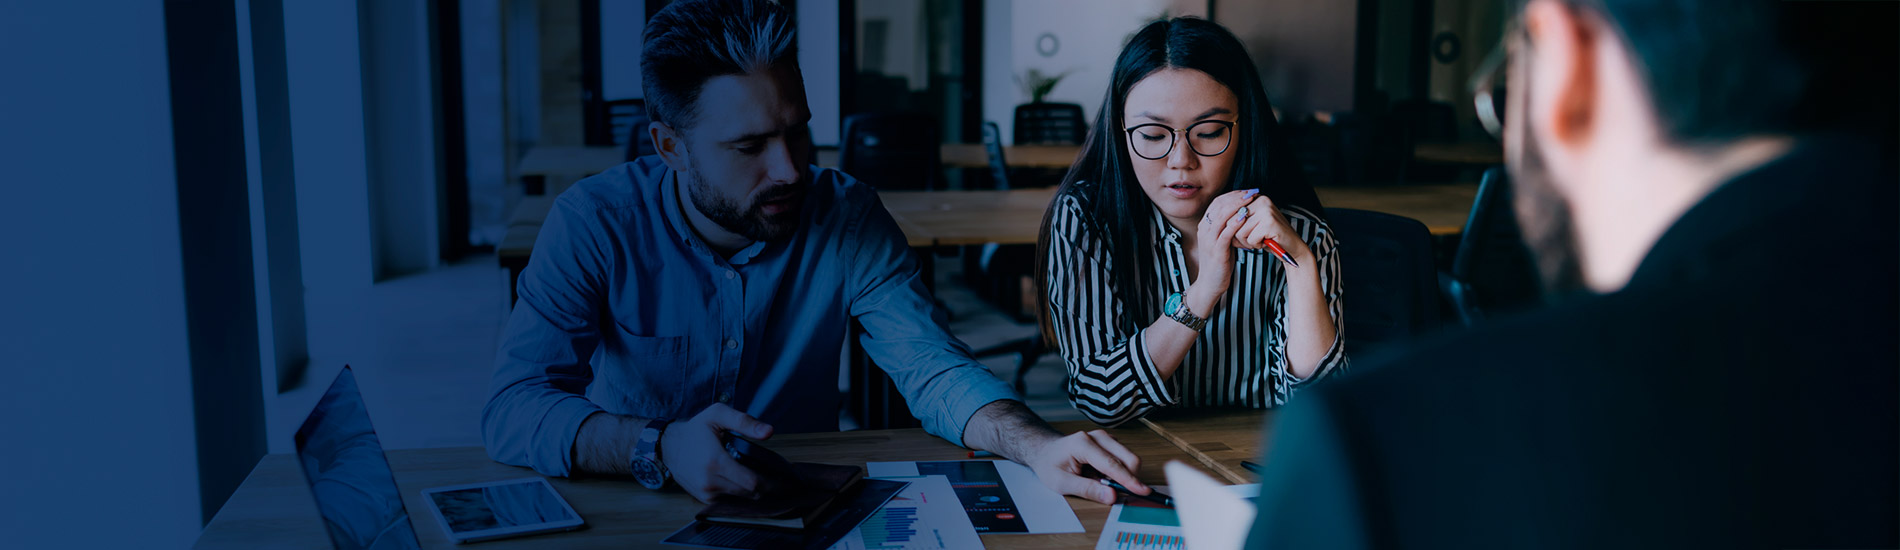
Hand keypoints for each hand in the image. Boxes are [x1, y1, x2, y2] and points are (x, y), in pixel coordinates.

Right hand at [660, 403, 775, 502]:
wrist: (669, 446)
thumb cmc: (695, 430)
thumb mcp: (718, 415)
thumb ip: (745, 422)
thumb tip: (768, 432)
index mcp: (715, 461)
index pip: (751, 482)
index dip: (769, 481)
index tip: (779, 477)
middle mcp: (709, 481)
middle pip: (749, 493)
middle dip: (764, 486)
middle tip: (774, 477)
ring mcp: (705, 492)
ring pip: (740, 498)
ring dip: (751, 489)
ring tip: (756, 475)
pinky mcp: (703, 499)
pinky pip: (729, 500)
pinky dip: (738, 492)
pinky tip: (740, 480)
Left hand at [1023, 430, 1147, 504]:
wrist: (1045, 451)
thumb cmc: (1050, 465)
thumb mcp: (1062, 483)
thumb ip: (1088, 490)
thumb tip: (1112, 496)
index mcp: (1083, 444)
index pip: (1112, 464)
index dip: (1129, 480)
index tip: (1143, 491)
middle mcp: (1098, 436)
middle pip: (1128, 458)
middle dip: (1129, 478)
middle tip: (1114, 492)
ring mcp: (1105, 438)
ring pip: (1128, 459)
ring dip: (1122, 476)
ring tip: (1098, 481)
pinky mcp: (1110, 443)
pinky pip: (1123, 459)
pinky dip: (1118, 472)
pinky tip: (1101, 475)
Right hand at [1186, 189, 1257, 309]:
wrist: (1210, 284)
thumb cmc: (1219, 262)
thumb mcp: (1222, 241)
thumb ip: (1227, 228)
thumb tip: (1242, 214)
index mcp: (1205, 226)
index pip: (1217, 203)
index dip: (1233, 195)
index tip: (1246, 191)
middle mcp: (1204, 230)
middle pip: (1220, 206)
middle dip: (1237, 197)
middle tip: (1252, 192)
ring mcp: (1209, 240)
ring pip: (1222, 216)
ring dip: (1238, 206)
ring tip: (1251, 200)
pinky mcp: (1216, 250)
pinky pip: (1225, 232)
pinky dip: (1235, 222)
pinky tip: (1245, 216)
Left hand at [1231, 194, 1311, 261]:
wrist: (1292, 247)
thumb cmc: (1268, 237)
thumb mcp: (1250, 224)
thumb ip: (1236, 219)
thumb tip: (1216, 219)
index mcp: (1255, 198)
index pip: (1230, 213)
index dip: (1232, 228)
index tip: (1242, 234)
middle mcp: (1261, 200)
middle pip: (1232, 222)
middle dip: (1238, 236)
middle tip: (1251, 240)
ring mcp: (1266, 210)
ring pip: (1240, 231)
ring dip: (1248, 242)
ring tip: (1260, 240)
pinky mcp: (1270, 222)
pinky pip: (1251, 238)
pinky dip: (1256, 245)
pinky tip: (1266, 242)